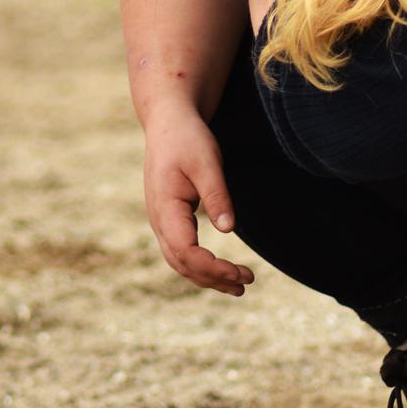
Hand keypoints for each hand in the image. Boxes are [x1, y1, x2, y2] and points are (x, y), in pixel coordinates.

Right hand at [143, 101, 255, 296]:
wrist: (168, 122)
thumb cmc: (187, 138)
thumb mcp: (206, 161)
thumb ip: (216, 194)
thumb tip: (228, 228)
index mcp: (164, 207)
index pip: (186, 252)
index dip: (212, 268)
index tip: (241, 272)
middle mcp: (158, 219)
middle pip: (182, 263)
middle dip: (214, 278)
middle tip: (248, 281)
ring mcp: (160, 220)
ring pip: (179, 261)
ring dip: (207, 277)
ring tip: (239, 286)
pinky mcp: (168, 218)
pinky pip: (181, 250)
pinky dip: (200, 265)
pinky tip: (220, 270)